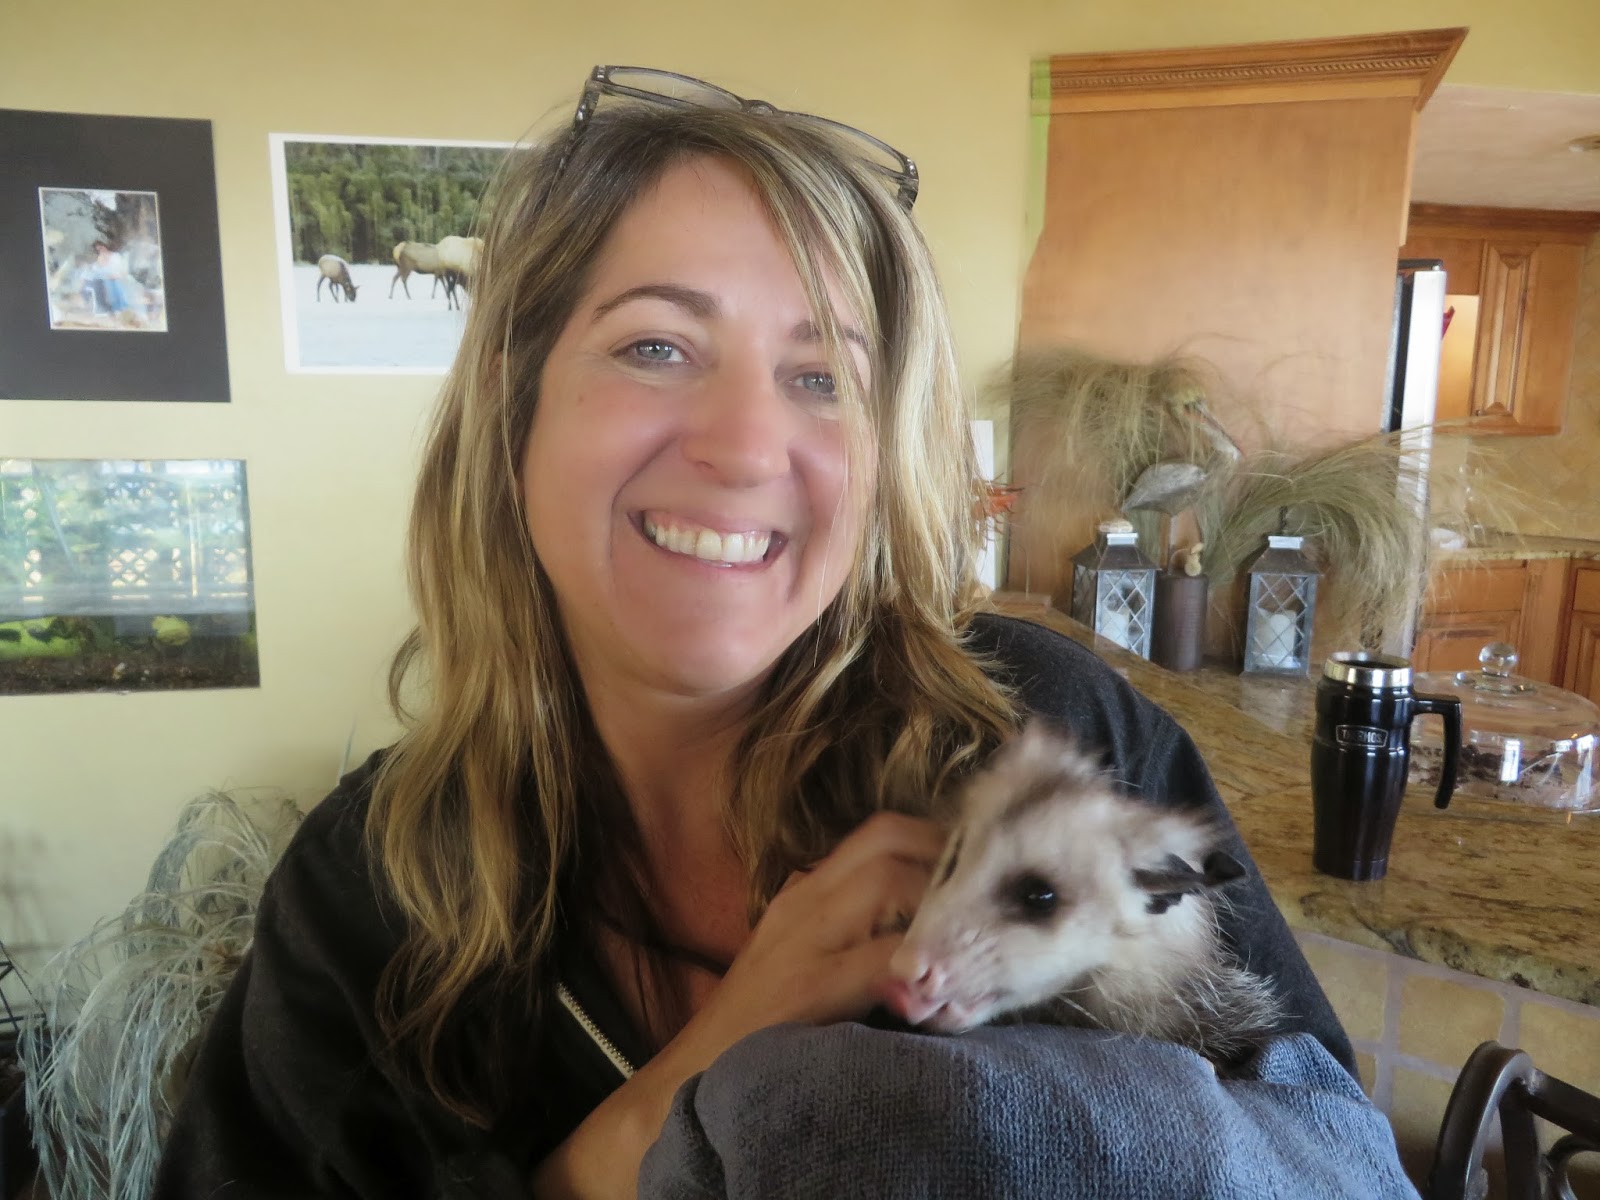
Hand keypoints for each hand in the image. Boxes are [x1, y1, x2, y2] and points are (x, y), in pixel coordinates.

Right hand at [531, 810, 944, 1198]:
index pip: (880, 833)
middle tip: (988, 895)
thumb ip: (856, 936)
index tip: (979, 871)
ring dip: (940, 902)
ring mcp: (799, 941)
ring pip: (886, 881)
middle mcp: (801, 902)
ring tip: (974, 935)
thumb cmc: (758, 1031)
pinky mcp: (802, 989)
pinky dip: (918, 964)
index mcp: (805, 893)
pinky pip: (876, 956)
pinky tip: (942, 985)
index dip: (938, 840)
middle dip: (947, 858)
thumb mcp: (806, 963)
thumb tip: (938, 931)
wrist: (684, 1084)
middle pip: (887, 839)